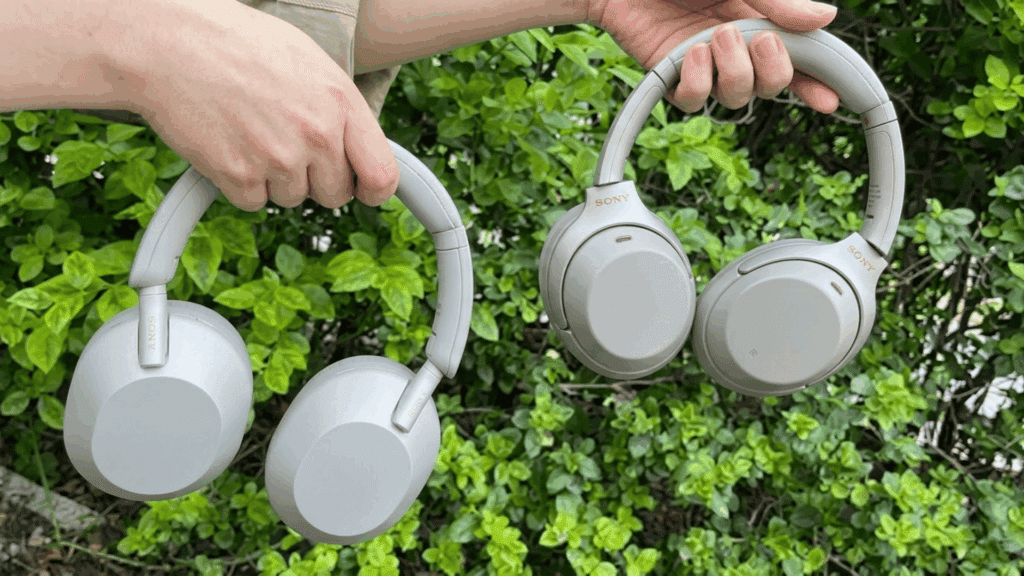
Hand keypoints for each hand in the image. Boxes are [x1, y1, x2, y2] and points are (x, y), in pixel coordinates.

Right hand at [118, 0, 397, 210]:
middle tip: (285, 144)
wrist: (169, 42)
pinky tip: (228, 144)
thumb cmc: (237, 44)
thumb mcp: (308, 62)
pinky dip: (240, 182)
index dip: (372, 189)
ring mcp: (279, 159)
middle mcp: (317, 135)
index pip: (382, 175)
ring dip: (274, 178)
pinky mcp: (240, 177)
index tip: (362, 189)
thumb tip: (355, 146)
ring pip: (292, 198)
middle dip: (315, 178)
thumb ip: (338, 108)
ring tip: (251, 131)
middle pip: (335, 194)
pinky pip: (253, 202)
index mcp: (341, 103)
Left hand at [587, 0, 840, 113]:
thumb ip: (777, 3)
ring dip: (733, 70)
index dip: (816, 81)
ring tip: (717, 35)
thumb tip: (826, 17)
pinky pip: (693, 101)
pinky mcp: (671, 75)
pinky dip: (698, 81)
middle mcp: (735, 46)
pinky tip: (692, 52)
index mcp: (759, 19)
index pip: (797, 57)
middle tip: (760, 39)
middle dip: (773, 71)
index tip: (831, 99)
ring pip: (735, 98)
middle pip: (770, 86)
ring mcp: (704, 64)